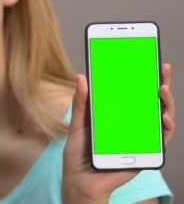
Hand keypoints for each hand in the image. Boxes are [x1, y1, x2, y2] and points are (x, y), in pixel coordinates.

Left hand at [62, 63, 175, 203]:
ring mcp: (139, 138)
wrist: (81, 182)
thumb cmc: (78, 155)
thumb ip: (81, 103)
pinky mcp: (145, 153)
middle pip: (151, 103)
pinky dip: (165, 127)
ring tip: (161, 90)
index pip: (133, 94)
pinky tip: (164, 117)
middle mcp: (131, 126)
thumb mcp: (78, 125)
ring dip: (166, 103)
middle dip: (160, 85)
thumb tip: (81, 76)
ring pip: (160, 118)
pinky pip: (161, 139)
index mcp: (116, 116)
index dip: (143, 78)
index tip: (148, 60)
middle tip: (161, 69)